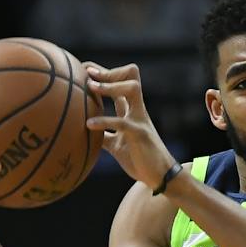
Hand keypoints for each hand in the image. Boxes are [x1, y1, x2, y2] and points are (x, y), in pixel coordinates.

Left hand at [84, 63, 175, 191]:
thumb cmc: (140, 160)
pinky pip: (121, 121)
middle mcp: (138, 110)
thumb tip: (83, 132)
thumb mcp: (117, 145)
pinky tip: (88, 125)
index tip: (85, 69)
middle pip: (131, 76)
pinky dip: (104, 121)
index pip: (121, 83)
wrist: (161, 177)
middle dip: (108, 72)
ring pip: (132, 88)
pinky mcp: (140, 134)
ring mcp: (140, 120)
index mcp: (132, 111)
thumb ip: (104, 134)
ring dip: (110, 86)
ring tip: (90, 87)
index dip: (104, 72)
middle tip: (87, 74)